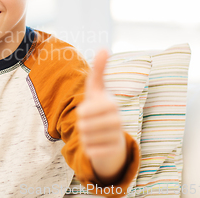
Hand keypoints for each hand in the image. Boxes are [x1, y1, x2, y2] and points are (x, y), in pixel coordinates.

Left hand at [76, 49, 125, 183]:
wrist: (112, 136)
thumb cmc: (100, 109)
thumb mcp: (96, 89)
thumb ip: (98, 70)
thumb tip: (103, 48)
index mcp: (111, 104)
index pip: (84, 111)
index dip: (82, 112)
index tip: (86, 111)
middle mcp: (118, 120)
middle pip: (83, 125)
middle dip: (81, 125)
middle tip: (89, 123)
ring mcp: (118, 137)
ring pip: (86, 139)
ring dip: (85, 137)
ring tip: (93, 133)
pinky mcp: (115, 152)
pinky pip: (91, 152)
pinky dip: (90, 149)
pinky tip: (98, 145)